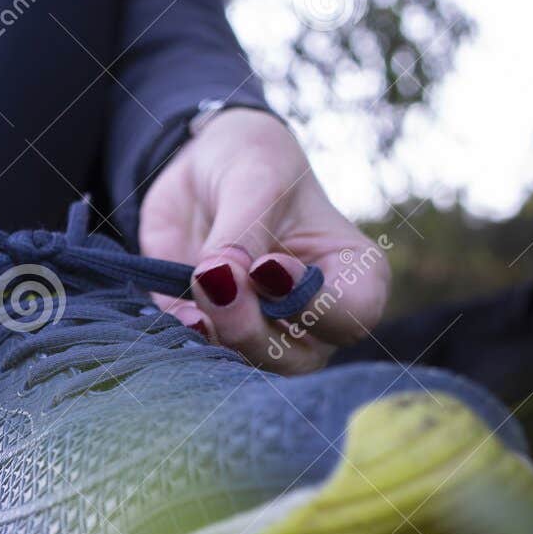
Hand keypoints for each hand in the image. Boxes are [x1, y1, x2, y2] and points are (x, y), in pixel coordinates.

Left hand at [138, 109, 387, 372]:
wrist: (202, 169)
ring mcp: (261, 333)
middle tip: (216, 277)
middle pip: (294, 359)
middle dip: (250, 327)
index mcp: (350, 275)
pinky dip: (185, 339)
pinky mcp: (209, 335)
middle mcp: (311, 319)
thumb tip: (219, 278)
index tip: (270, 266)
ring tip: (198, 281)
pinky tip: (180, 311)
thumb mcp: (256, 178)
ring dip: (215, 333)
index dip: (314, 305)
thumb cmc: (255, 165)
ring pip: (245, 368)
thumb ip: (243, 231)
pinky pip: (199, 357)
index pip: (352, 316)